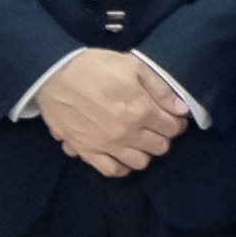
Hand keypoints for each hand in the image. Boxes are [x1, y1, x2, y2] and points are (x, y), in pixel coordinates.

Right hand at [32, 50, 188, 175]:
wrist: (54, 75)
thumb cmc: (94, 66)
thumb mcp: (132, 66)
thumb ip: (159, 88)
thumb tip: (181, 108)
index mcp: (140, 110)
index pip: (173, 128)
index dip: (177, 122)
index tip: (174, 117)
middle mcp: (127, 133)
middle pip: (160, 147)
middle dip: (163, 136)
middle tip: (157, 126)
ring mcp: (106, 145)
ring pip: (140, 162)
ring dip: (144, 152)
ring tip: (140, 139)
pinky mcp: (87, 151)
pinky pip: (112, 171)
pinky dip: (121, 166)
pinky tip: (122, 154)